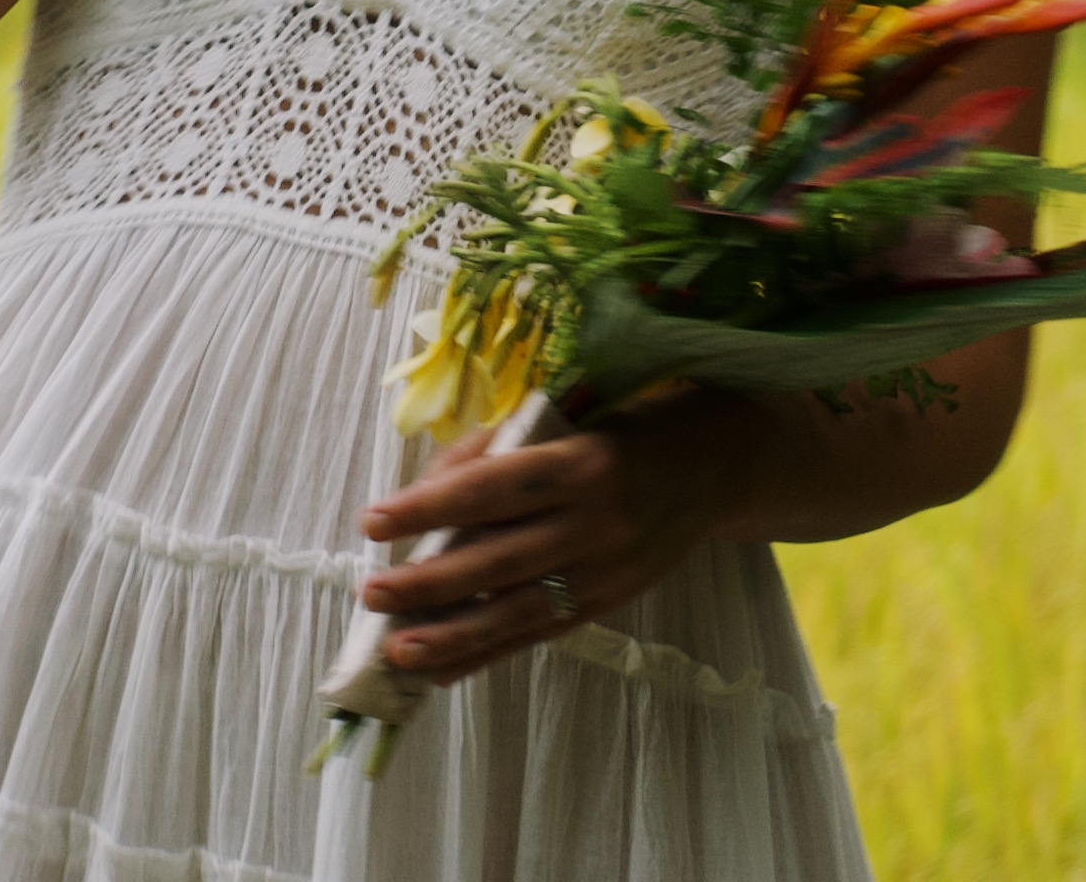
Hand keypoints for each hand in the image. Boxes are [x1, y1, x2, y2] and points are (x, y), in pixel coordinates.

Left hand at [349, 393, 768, 686]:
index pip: (488, 490)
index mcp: (576, 462)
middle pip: (498, 560)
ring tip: (397, 649)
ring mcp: (605, 571)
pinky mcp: (609, 603)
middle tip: (371, 594)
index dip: (427, 508)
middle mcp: (593, 522)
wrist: (713, 466)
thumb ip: (494, 449)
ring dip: (452, 635)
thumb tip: (427, 491)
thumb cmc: (619, 427)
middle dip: (428, 583)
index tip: (372, 521)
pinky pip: (540, 633)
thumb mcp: (562, 417)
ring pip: (517, 611)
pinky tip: (443, 669)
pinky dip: (488, 653)